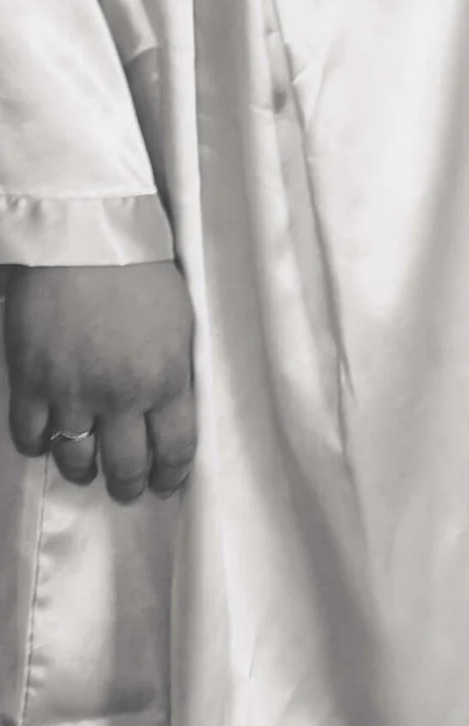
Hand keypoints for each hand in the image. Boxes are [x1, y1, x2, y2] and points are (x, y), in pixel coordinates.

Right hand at [5, 261, 196, 501]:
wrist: (84, 239)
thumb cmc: (143, 269)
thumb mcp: (179, 320)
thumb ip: (174, 369)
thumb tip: (172, 404)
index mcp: (167, 378)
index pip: (175, 448)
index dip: (171, 475)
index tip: (167, 483)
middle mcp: (121, 396)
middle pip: (126, 466)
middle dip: (129, 484)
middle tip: (128, 487)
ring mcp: (72, 393)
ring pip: (76, 460)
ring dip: (83, 471)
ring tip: (88, 469)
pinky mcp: (31, 383)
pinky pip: (31, 437)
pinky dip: (39, 445)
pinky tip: (48, 439)